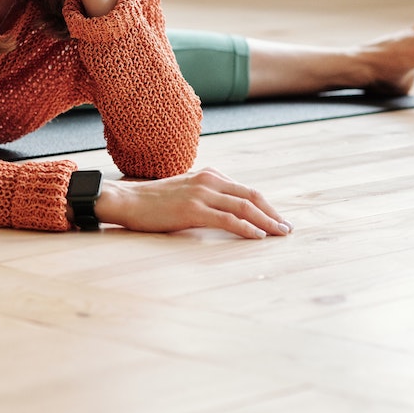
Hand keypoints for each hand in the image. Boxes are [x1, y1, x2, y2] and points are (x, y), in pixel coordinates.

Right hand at [94, 168, 292, 237]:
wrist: (127, 200)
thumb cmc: (153, 201)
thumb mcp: (185, 191)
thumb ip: (206, 196)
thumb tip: (225, 211)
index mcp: (209, 175)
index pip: (246, 190)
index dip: (266, 205)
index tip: (277, 219)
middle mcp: (209, 180)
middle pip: (252, 196)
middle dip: (272, 213)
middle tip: (286, 228)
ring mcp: (201, 194)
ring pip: (244, 207)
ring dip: (266, 222)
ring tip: (279, 234)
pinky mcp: (193, 209)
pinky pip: (228, 219)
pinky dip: (246, 228)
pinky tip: (258, 237)